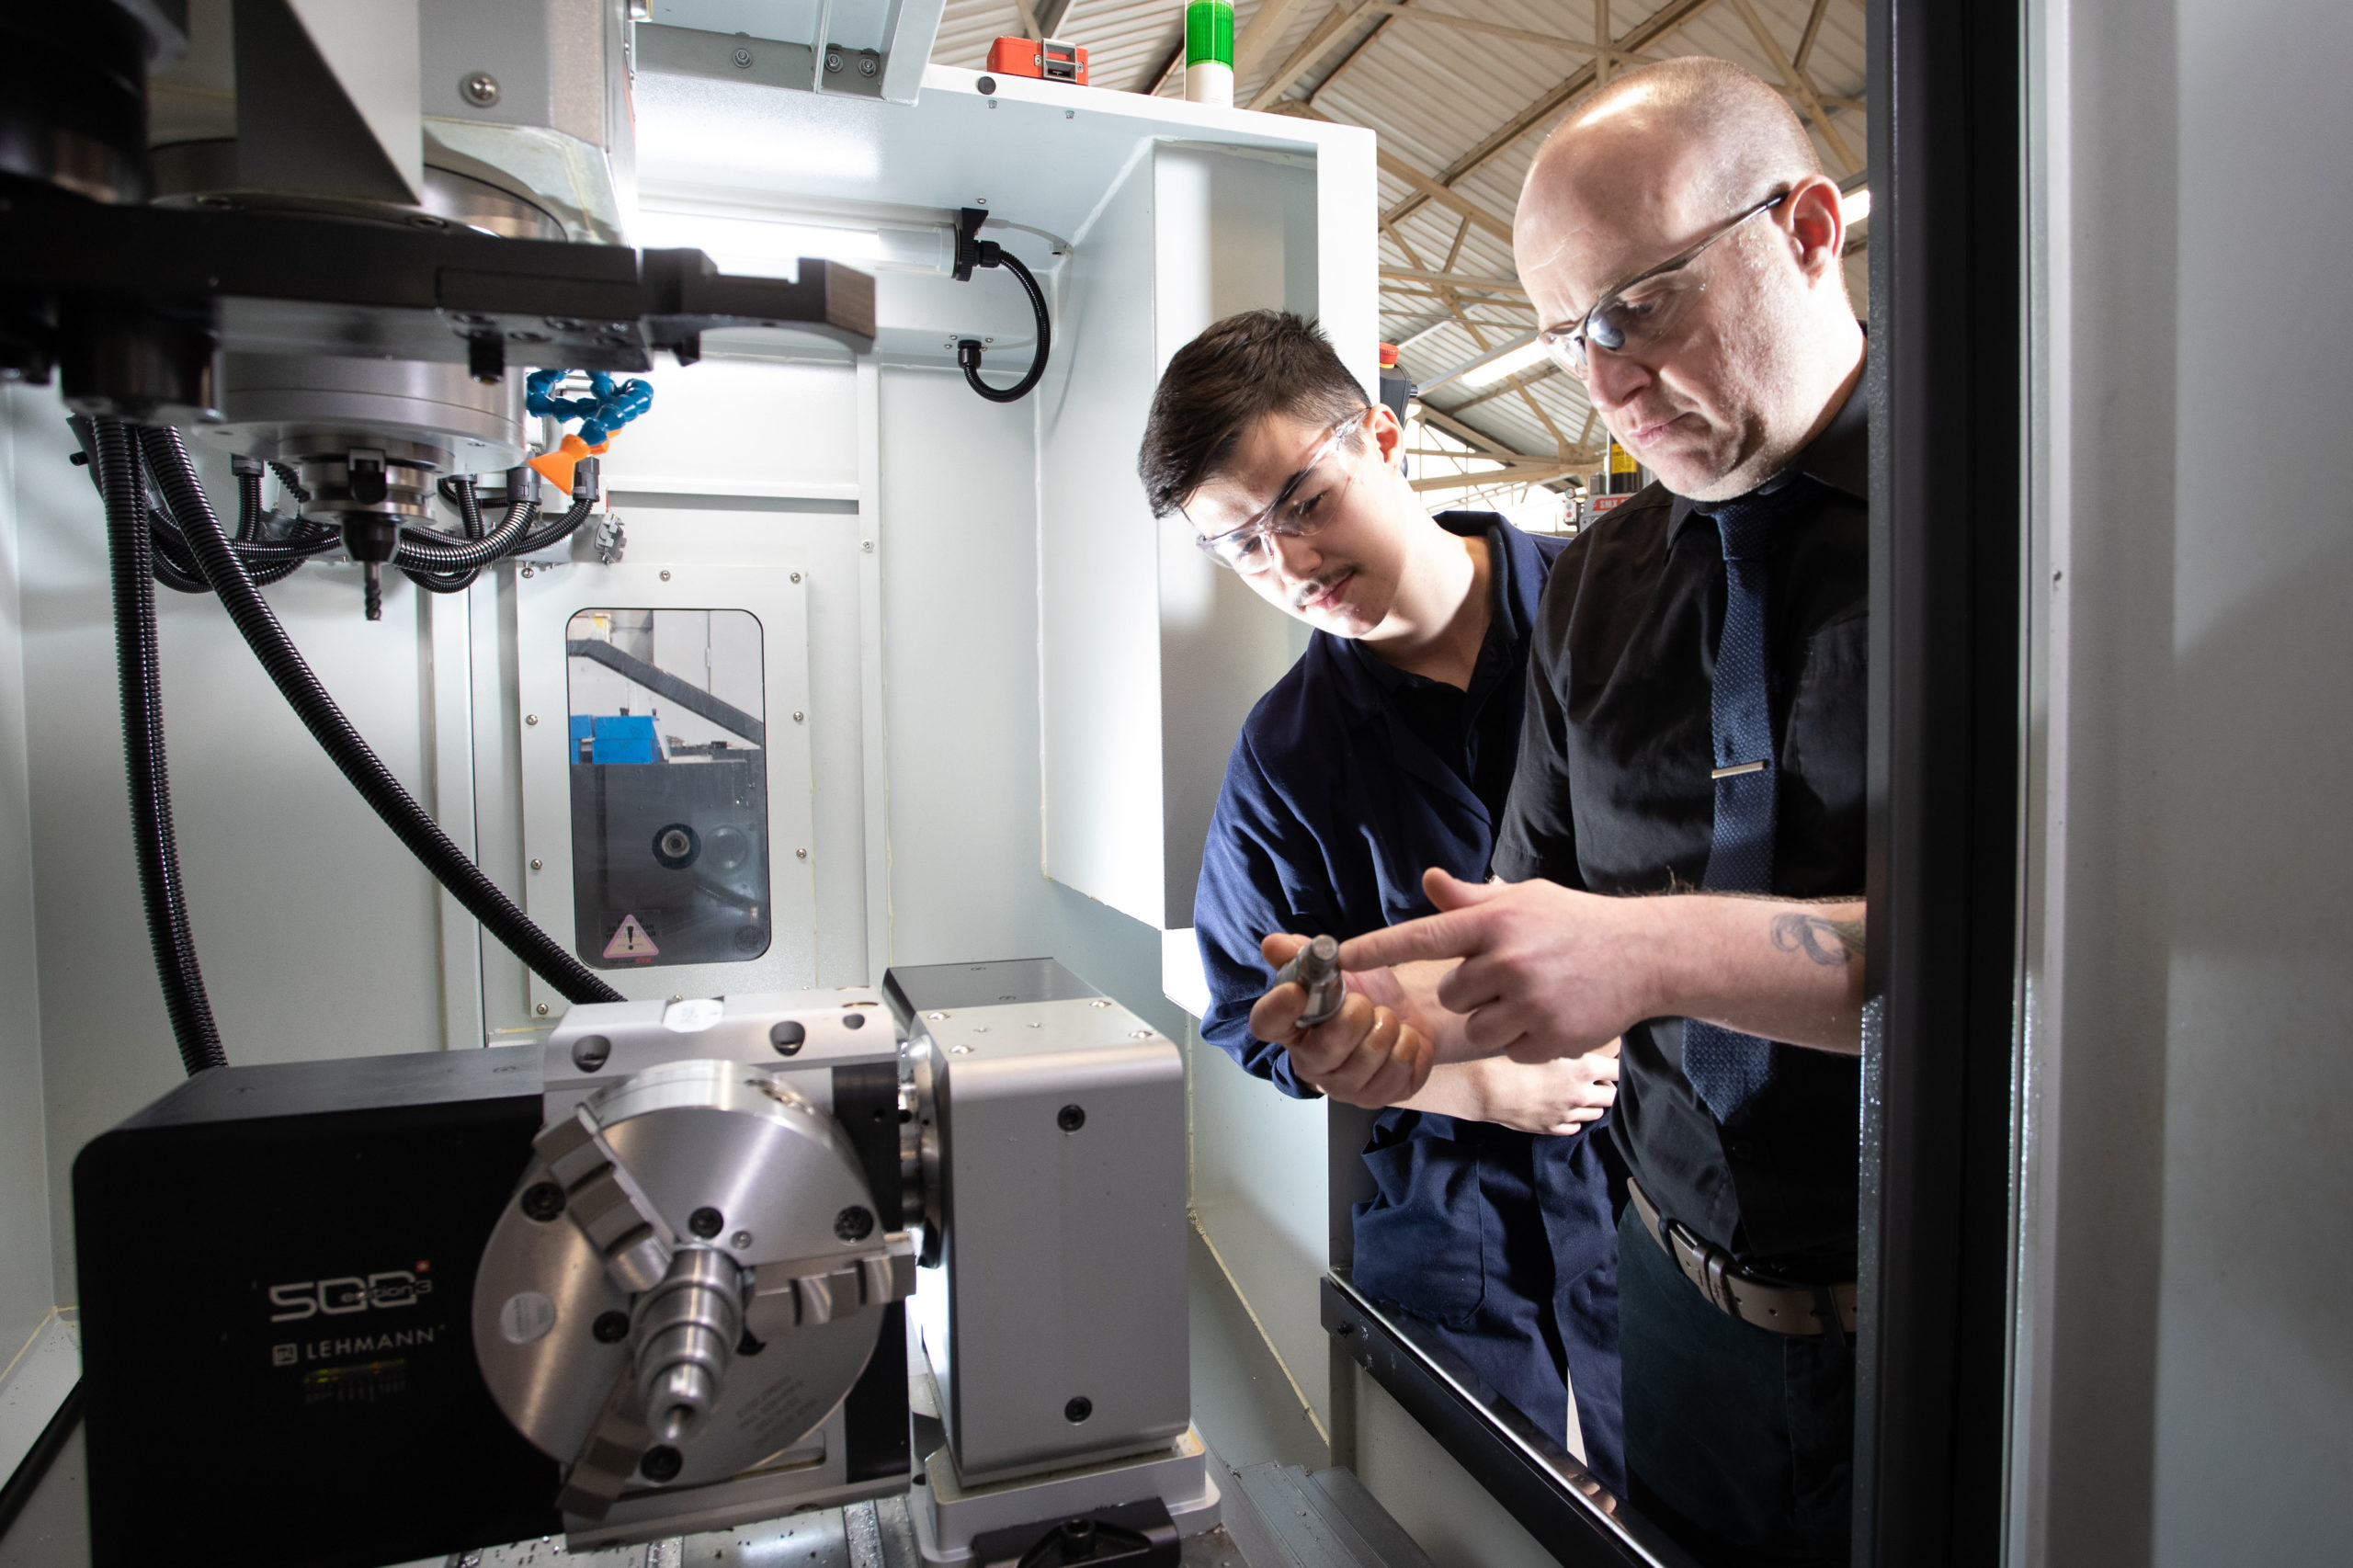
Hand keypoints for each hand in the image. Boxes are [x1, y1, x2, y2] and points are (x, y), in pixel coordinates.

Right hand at [1249, 933, 1435, 1107]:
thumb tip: (1274, 944)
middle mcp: (1312, 1063)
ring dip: (1386, 1026)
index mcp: (1293, 1029)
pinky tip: (1400, 1038)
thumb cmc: (1365, 993)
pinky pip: (1398, 1067)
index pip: (1266, 1025)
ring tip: (1384, 1020)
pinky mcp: (1379, 1096)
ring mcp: (1345, 1086)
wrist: (1407, 1012)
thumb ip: (1306, 955)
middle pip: (1326, 1048)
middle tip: (1365, 1002)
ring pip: (1368, 1057)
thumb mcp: (1337, 968)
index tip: (1295, 991)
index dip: (1277, 1009)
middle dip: (1355, 1015)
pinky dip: (1407, 1042)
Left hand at [1337, 869, 1665, 1062]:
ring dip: (1494, 1020)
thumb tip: (1430, 881)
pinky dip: (1524, 1041)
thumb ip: (1472, 901)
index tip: (1340, 956)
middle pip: (1450, 995)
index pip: (1422, 936)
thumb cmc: (1576, 924)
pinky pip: (1508, 1051)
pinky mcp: (1548, 1038)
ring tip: (1532, 996)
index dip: (1378, 946)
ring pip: (1475, 1028)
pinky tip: (1553, 1015)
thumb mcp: (1525, 900)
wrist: (1644, 955)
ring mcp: (1529, 1003)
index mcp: (1495, 921)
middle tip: (1511, 975)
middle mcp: (1507, 960)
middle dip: (1472, 991)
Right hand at [1460, 1041, 1620, 1134]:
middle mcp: (1581, 1093)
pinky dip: (1572, 1117)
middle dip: (1607, 1086)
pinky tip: (1560, 1106)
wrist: (1484, 1088)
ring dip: (1591, 1103)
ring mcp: (1567, 1113)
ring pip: (1596, 1114)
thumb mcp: (1543, 1041)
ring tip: (1575, 1091)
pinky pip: (1574, 1126)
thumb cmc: (1508, 1057)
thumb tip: (1585, 1042)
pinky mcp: (1551, 1128)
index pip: (1620, 1069)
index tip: (1607, 1060)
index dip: (1615, 1064)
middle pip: (1613, 1095)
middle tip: (1594, 1077)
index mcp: (1584, 1068)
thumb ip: (1569, 1043)